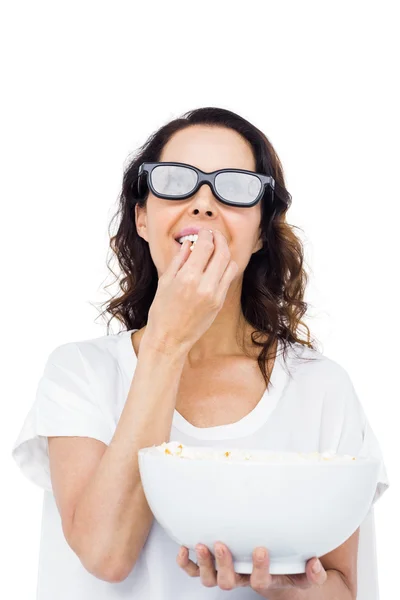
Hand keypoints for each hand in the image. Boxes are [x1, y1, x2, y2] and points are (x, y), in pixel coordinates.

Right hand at [143, 228, 238, 354]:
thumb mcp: (165, 281)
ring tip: (215, 249)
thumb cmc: (162, 311)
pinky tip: (217, 265)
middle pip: (222, 252)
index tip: (203, 231)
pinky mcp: (219, 303)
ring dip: (224, 253)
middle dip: (219, 239)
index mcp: (187, 278)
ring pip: (230, 264)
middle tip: (213, 235)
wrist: (169, 339)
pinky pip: (228, 278)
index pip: (205, 246)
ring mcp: (215, 295)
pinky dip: (225, 268)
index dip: (206, 234)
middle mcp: (204, 285)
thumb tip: (189, 243)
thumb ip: (179, 260)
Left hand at [176, 542, 326, 594]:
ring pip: (210, 579)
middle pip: (228, 583)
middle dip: (224, 564)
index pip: (260, 582)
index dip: (259, 568)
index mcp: (264, 581)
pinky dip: (187, 563)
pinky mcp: (213, 567)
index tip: (260, 549)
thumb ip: (312, 573)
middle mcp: (242, 579)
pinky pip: (195, 572)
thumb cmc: (286, 571)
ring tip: (202, 545)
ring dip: (204, 563)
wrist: (272, 577)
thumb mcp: (301, 574)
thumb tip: (316, 563)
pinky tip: (184, 548)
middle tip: (222, 545)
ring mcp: (225, 574)